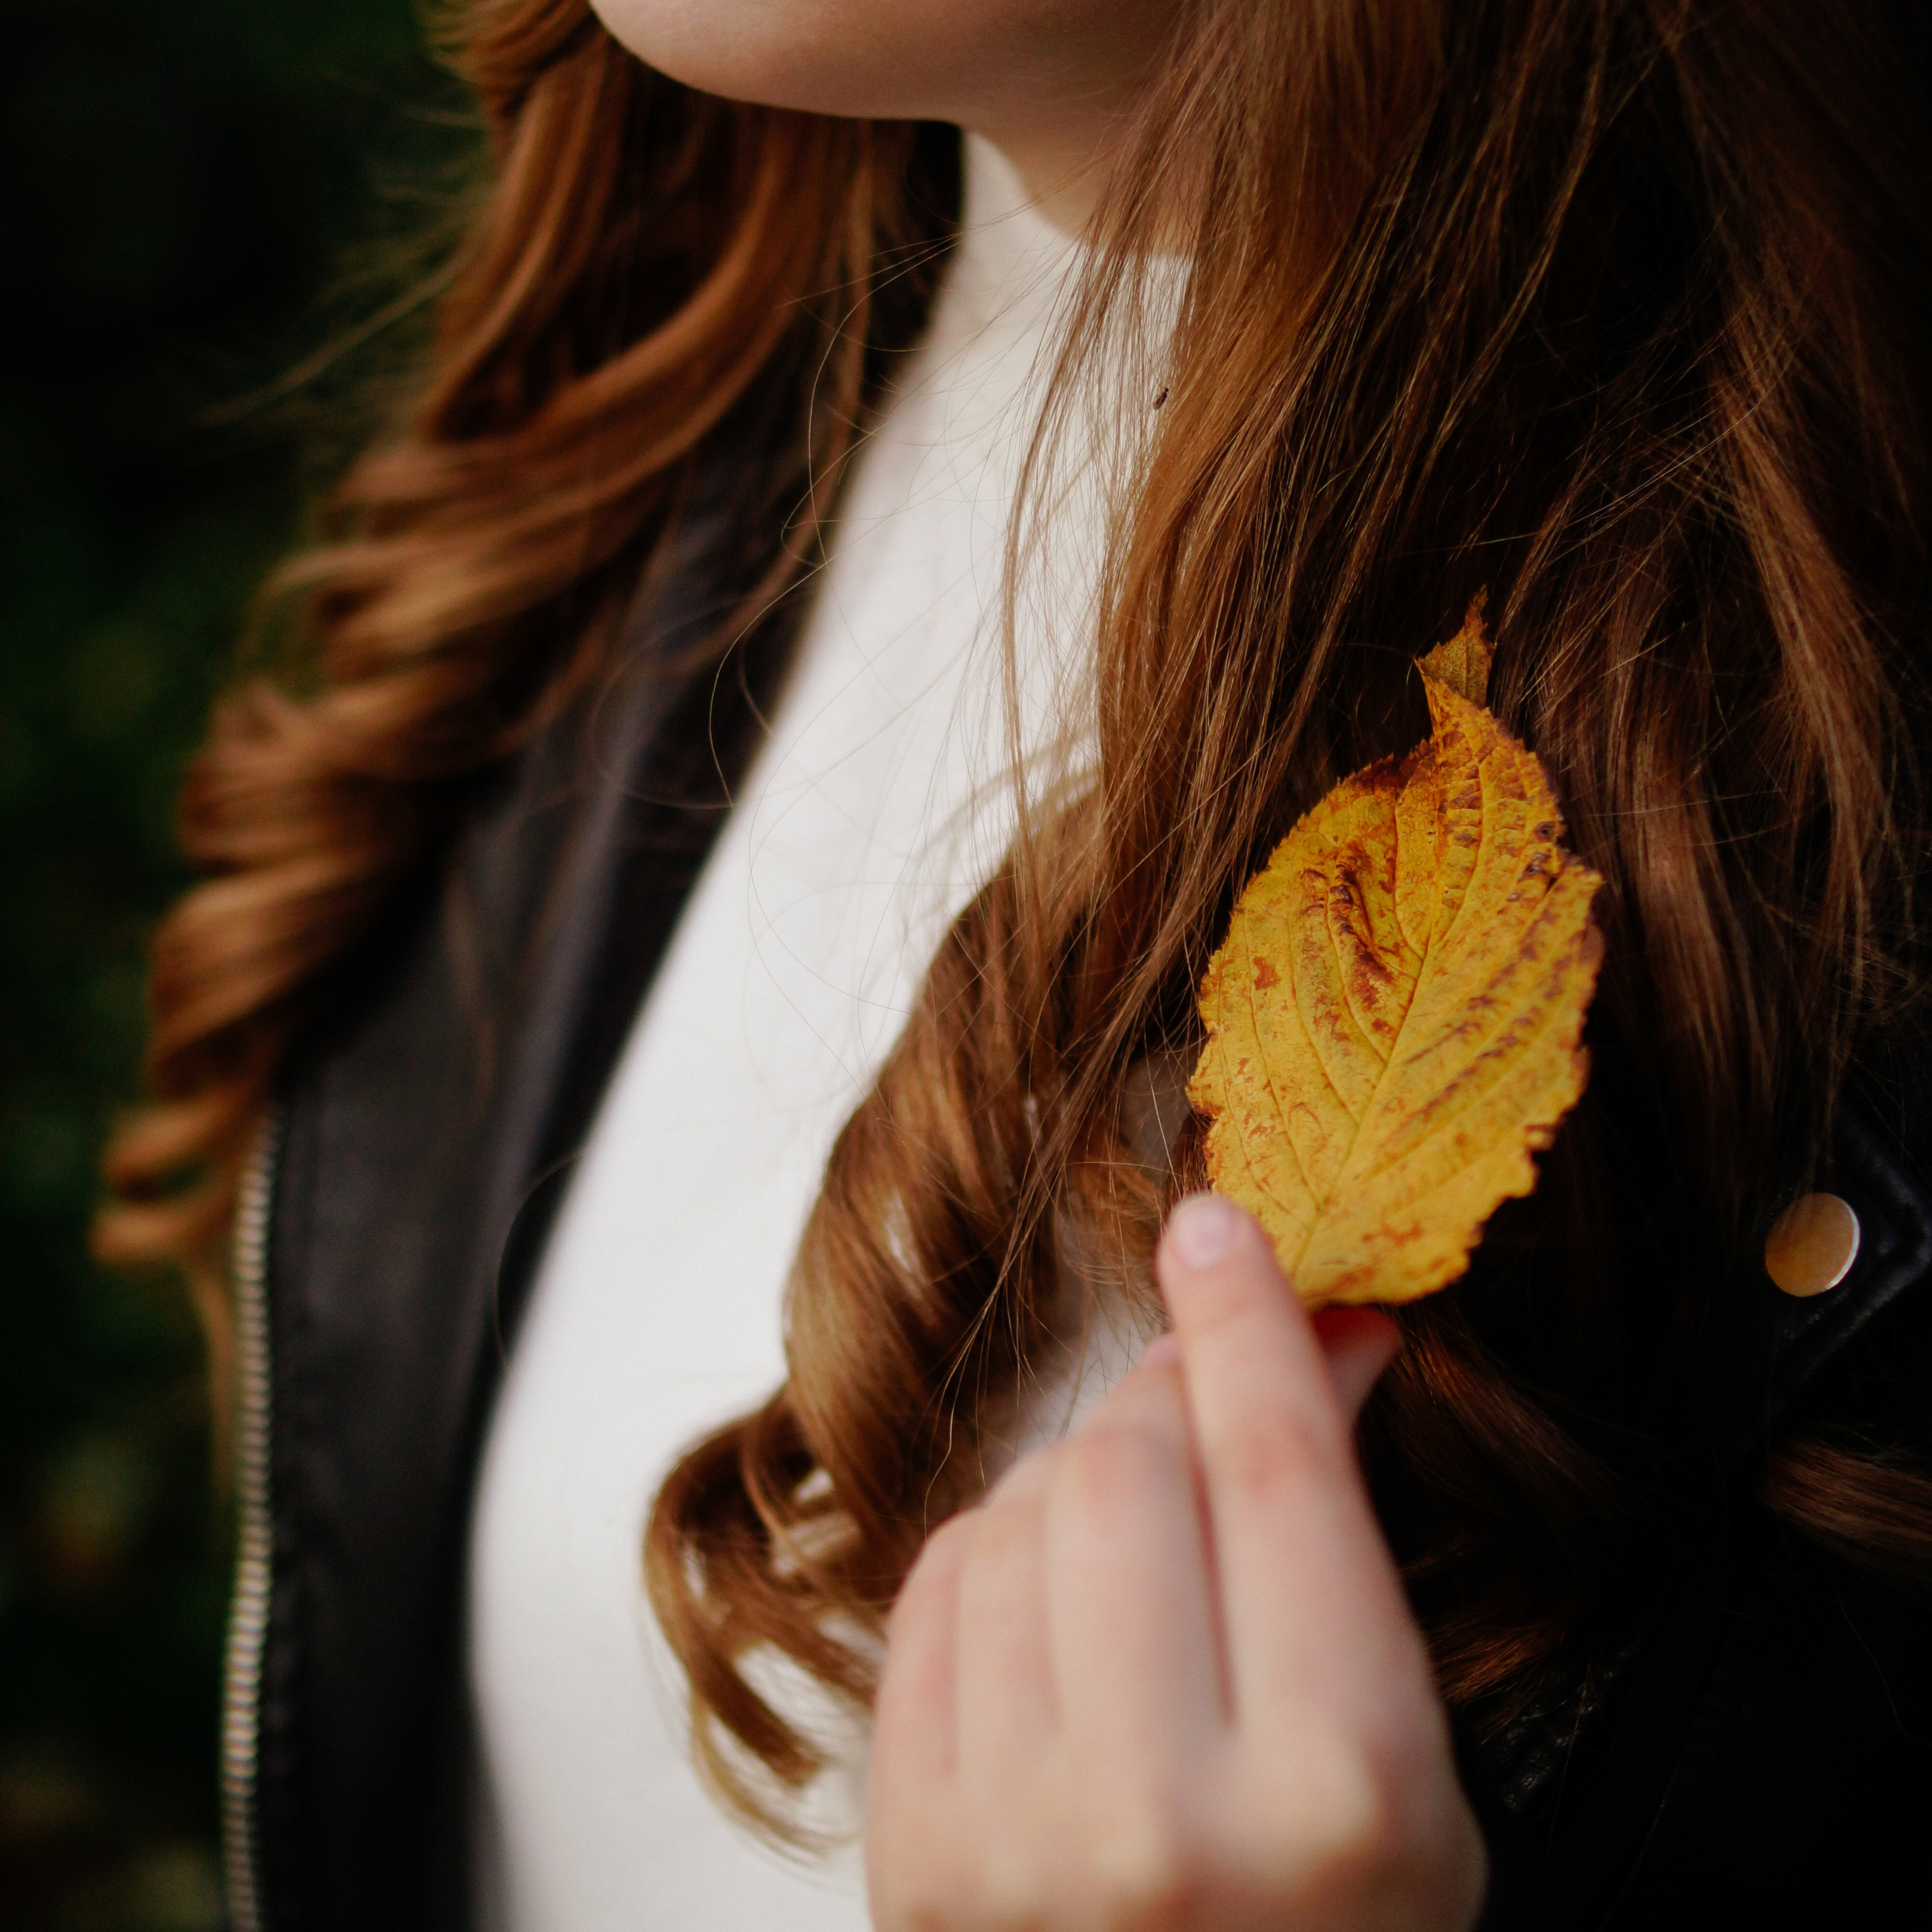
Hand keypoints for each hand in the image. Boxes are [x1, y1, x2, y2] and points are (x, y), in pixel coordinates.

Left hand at [866, 1193, 1486, 1931]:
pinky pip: (939, 1587)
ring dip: (1088, 1476)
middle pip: (1131, 1468)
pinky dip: (1004, 1552)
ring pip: (1022, 1508)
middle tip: (1209, 1393)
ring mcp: (1008, 1834)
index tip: (1221, 1224)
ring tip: (1147, 1544)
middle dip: (1173, 1396)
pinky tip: (1061, 1605)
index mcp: (1331, 1797)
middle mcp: (1157, 1816)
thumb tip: (1316, 1339)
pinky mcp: (910, 1844)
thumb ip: (1352, 1553)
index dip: (1251, 1322)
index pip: (1275, 1474)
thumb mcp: (1414, 1776)